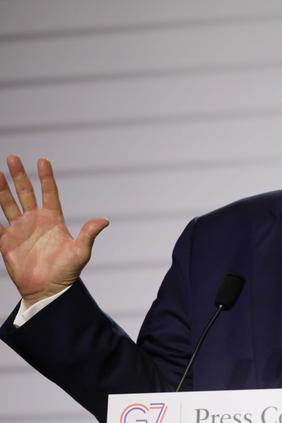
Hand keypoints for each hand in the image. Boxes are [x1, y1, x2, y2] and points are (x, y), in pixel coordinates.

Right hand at [0, 156, 108, 306]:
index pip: (49, 193)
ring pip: (8, 204)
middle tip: (12, 157)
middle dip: (19, 175)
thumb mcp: (81, 251)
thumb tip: (104, 221)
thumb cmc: (67, 272)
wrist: (48, 291)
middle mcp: (35, 221)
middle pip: (25, 193)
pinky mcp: (6, 242)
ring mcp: (20, 230)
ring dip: (1, 189)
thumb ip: (89, 234)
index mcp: (53, 219)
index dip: (46, 177)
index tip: (43, 160)